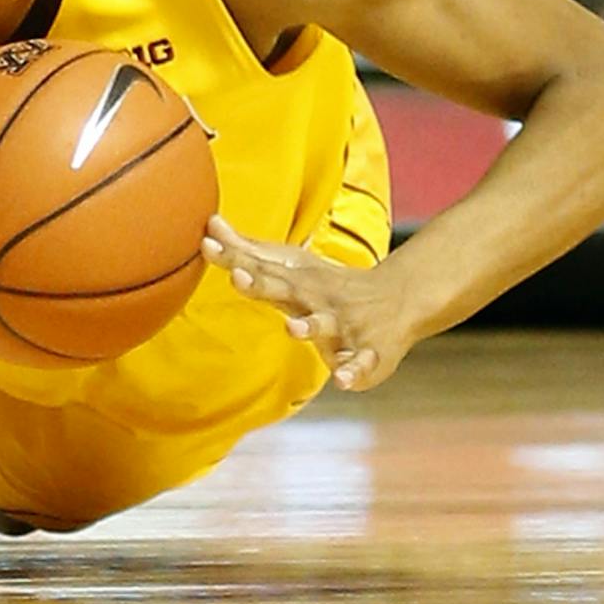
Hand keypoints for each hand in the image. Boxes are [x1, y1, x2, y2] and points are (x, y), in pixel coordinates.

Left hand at [199, 215, 416, 391]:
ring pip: (322, 325)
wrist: (397, 298)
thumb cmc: (324, 284)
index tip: (207, 244)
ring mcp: (341, 325)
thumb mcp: (287, 265)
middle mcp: (314, 300)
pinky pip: (360, 363)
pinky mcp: (366, 353)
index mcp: (293, 282)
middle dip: (262, 285)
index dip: (233, 258)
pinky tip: (342, 379)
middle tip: (238, 277)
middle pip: (284, 290)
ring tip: (293, 328)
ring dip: (308, 326)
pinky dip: (353, 371)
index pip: (257, 267)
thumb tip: (209, 224)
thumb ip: (246, 250)